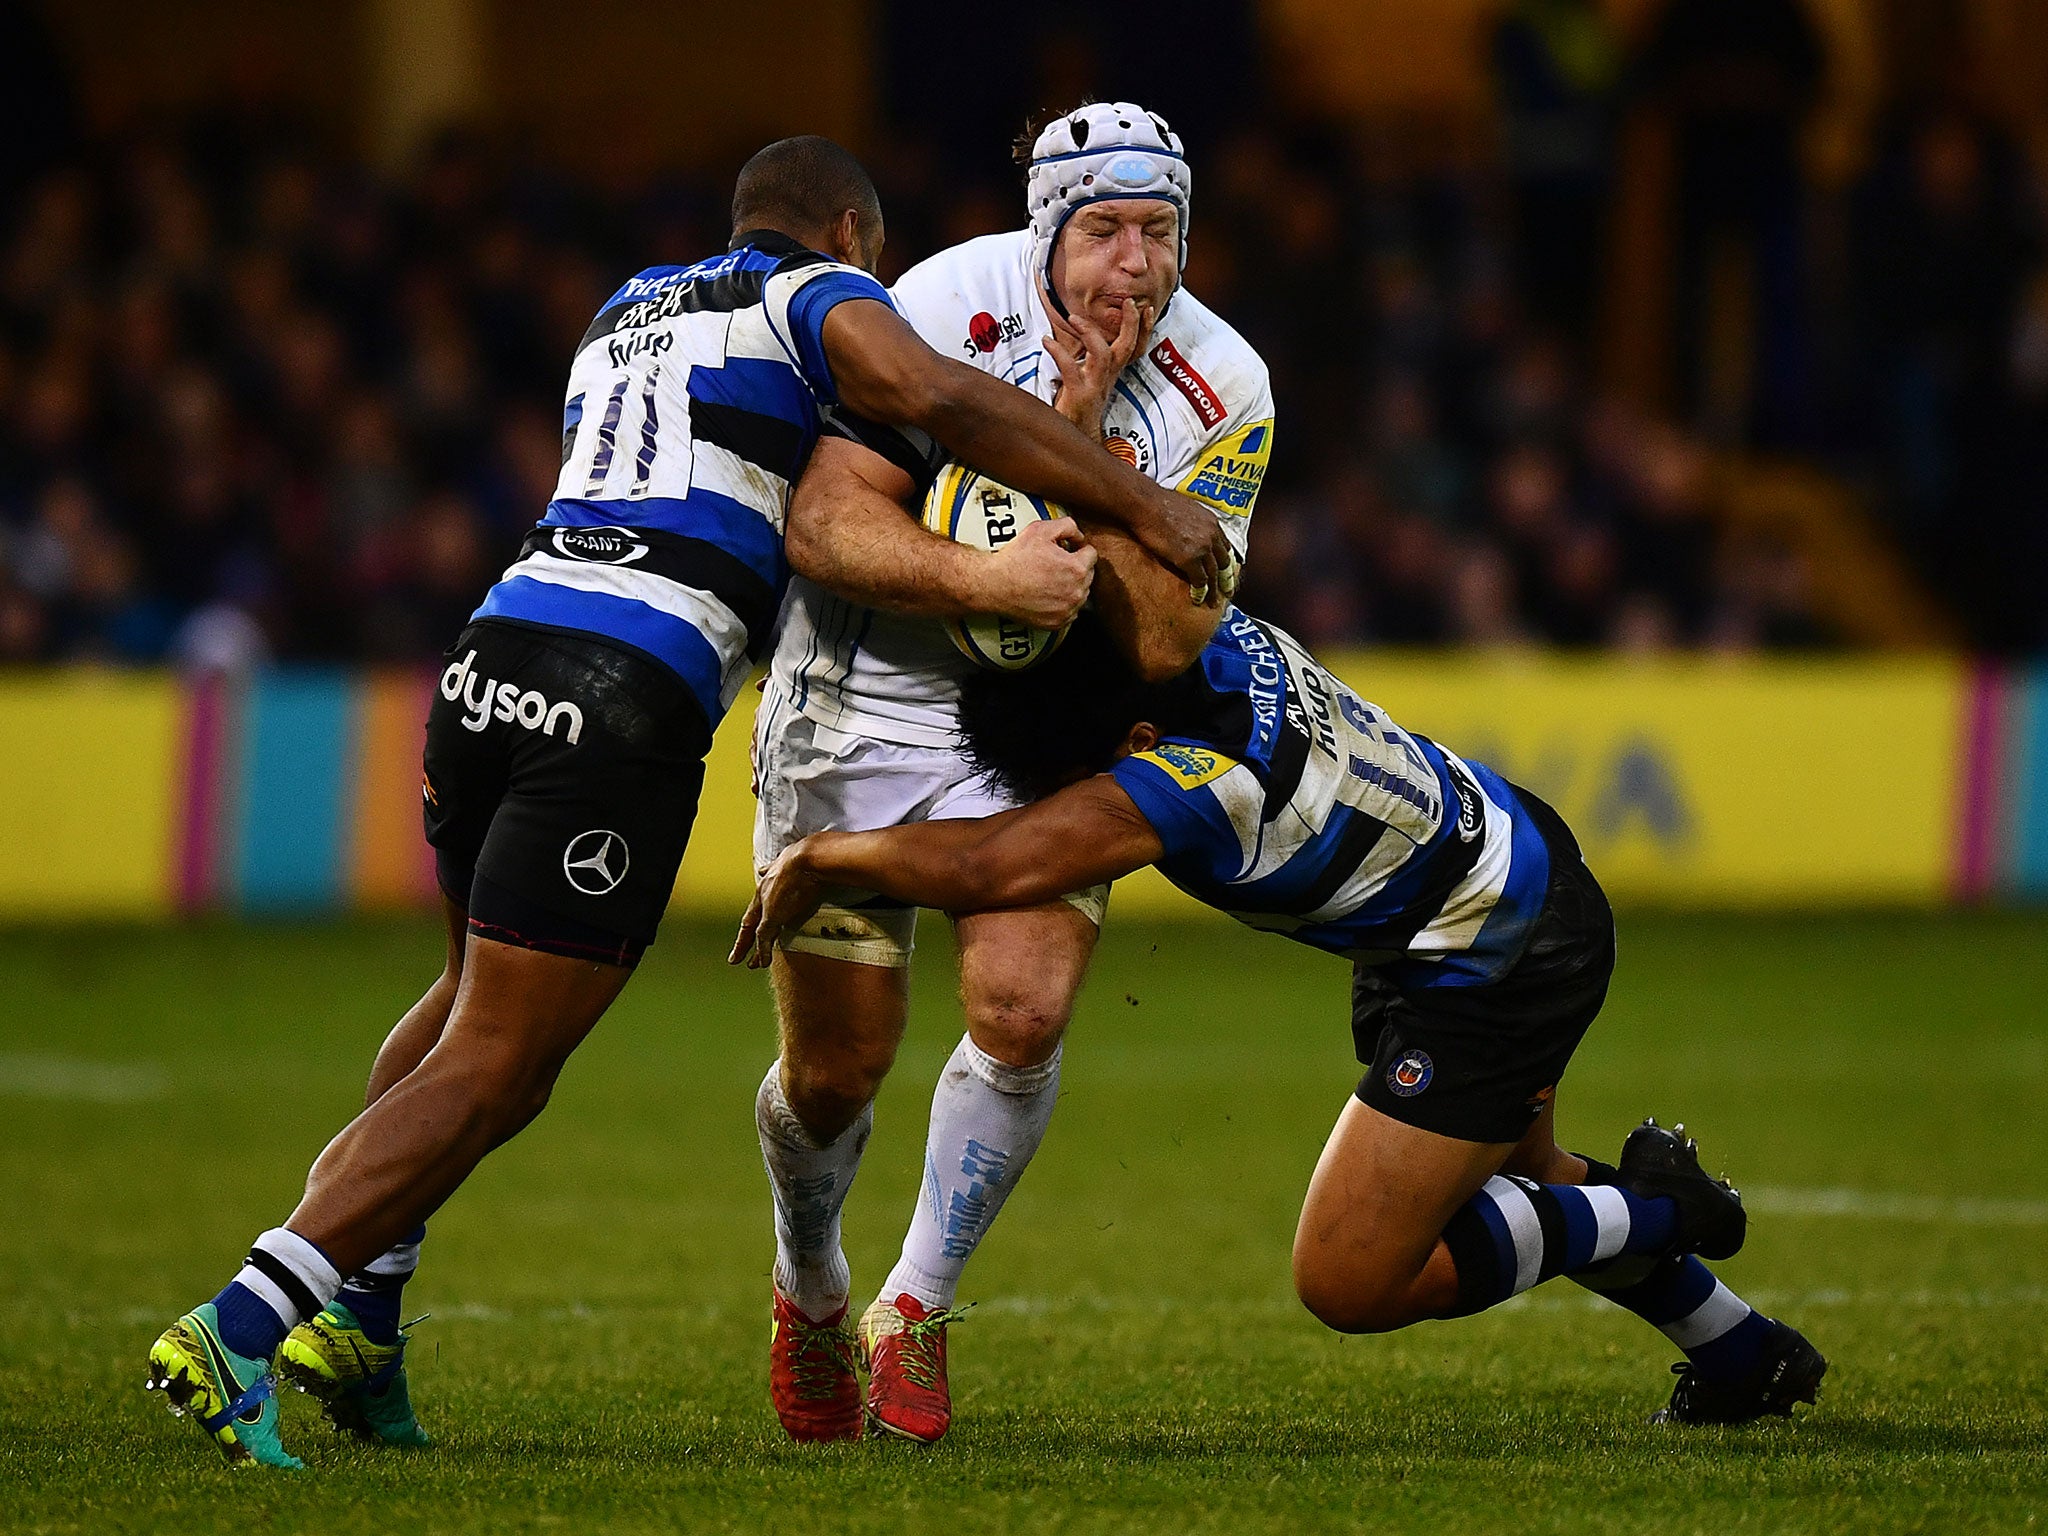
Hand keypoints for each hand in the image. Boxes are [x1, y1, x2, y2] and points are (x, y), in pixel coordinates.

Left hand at [729, 843, 828, 968]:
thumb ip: (795, 862)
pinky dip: (763, 951)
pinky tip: (762, 962)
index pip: (760, 901)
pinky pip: (764, 938)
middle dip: (745, 937)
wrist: (807, 858)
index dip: (757, 914)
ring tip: (751, 964)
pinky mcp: (772, 916)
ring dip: (752, 949)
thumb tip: (806, 857)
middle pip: (751, 918)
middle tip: (737, 954)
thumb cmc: (809, 855)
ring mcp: (766, 905)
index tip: (755, 923)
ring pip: (755, 931)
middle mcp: (764, 892)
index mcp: (770, 879)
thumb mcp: (799, 858)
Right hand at [977, 515, 1096, 627]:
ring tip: (1050, 579)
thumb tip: (1078, 536)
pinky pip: (1071, 611)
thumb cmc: (1015, 559)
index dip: (1078, 549)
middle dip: (1076, 567)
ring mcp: (1067, 609)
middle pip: (1088, 575)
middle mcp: (1076, 592)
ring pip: (1081, 594)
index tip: (1066, 551)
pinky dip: (1063, 603)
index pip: (1092, 554)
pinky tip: (1048, 594)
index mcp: (1077, 568)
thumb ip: (1067, 526)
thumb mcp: (1040, 530)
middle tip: (1055, 564)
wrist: (994, 584)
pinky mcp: (1058, 622)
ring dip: (1071, 585)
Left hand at [1039, 279, 1152, 436]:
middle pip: (1128, 348)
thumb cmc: (1078, 408)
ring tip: (1073, 318)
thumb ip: (1091, 361)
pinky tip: (1047, 342)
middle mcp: (1108, 378)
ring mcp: (1095, 386)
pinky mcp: (1079, 395)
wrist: (1076, 438)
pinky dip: (1058, 351)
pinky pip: (1070, 368)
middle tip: (1128, 301)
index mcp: (1112, 374)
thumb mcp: (1090, 381)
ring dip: (1089, 333)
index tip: (1146, 308)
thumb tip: (1085, 337)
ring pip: (1102, 355)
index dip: (1144, 329)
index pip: (1136, 348)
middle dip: (1131, 323)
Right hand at [1134, 485, 1229, 604]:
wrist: (1145, 504)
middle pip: (1224, 562)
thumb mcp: (1183, 507)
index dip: (1225, 561)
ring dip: (1214, 591)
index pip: (1225, 546)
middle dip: (1227, 578)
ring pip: (1214, 574)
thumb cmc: (1155, 502)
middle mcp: (1212, 535)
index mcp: (1211, 522)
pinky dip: (1200, 592)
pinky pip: (1200, 580)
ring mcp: (1202, 548)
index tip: (1225, 570)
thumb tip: (1185, 524)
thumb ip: (1191, 520)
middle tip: (1228, 591)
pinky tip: (1198, 600)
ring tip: (1213, 602)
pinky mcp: (1190, 559)